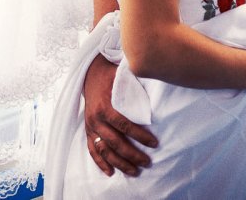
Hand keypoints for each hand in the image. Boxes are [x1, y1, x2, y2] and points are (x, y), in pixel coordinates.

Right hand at [83, 54, 157, 175]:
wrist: (90, 73)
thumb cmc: (112, 74)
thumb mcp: (123, 76)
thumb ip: (137, 83)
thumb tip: (157, 82)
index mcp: (106, 105)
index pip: (124, 125)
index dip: (139, 136)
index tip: (154, 143)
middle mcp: (96, 118)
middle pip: (115, 142)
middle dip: (132, 154)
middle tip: (147, 162)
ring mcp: (90, 126)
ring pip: (105, 150)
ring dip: (119, 163)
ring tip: (134, 171)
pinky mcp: (87, 130)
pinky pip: (92, 150)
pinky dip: (101, 162)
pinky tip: (111, 172)